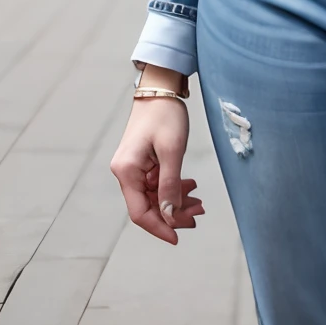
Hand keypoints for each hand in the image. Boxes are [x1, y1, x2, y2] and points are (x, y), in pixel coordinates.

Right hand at [110, 98, 204, 244]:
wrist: (160, 88)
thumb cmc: (165, 114)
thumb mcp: (172, 151)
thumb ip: (170, 184)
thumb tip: (170, 214)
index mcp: (127, 171)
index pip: (140, 213)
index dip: (160, 228)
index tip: (179, 237)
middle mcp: (126, 172)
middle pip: (148, 206)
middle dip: (173, 214)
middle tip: (199, 214)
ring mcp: (133, 167)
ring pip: (155, 196)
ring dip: (176, 201)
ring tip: (200, 202)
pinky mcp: (143, 162)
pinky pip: (157, 184)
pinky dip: (174, 188)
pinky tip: (190, 187)